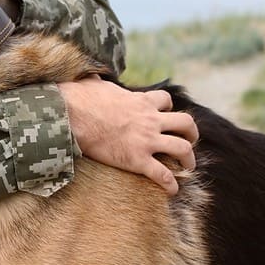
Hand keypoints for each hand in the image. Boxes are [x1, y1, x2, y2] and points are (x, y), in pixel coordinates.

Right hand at [58, 75, 198, 194]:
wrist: (73, 116)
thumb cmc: (80, 98)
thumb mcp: (95, 83)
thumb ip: (100, 80)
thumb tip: (91, 74)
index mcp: (140, 101)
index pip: (165, 100)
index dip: (168, 107)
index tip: (164, 114)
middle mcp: (149, 120)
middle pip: (185, 123)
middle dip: (191, 133)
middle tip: (189, 140)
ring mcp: (146, 140)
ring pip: (182, 149)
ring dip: (189, 159)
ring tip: (188, 166)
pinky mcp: (137, 160)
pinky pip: (163, 175)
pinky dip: (171, 184)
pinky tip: (172, 190)